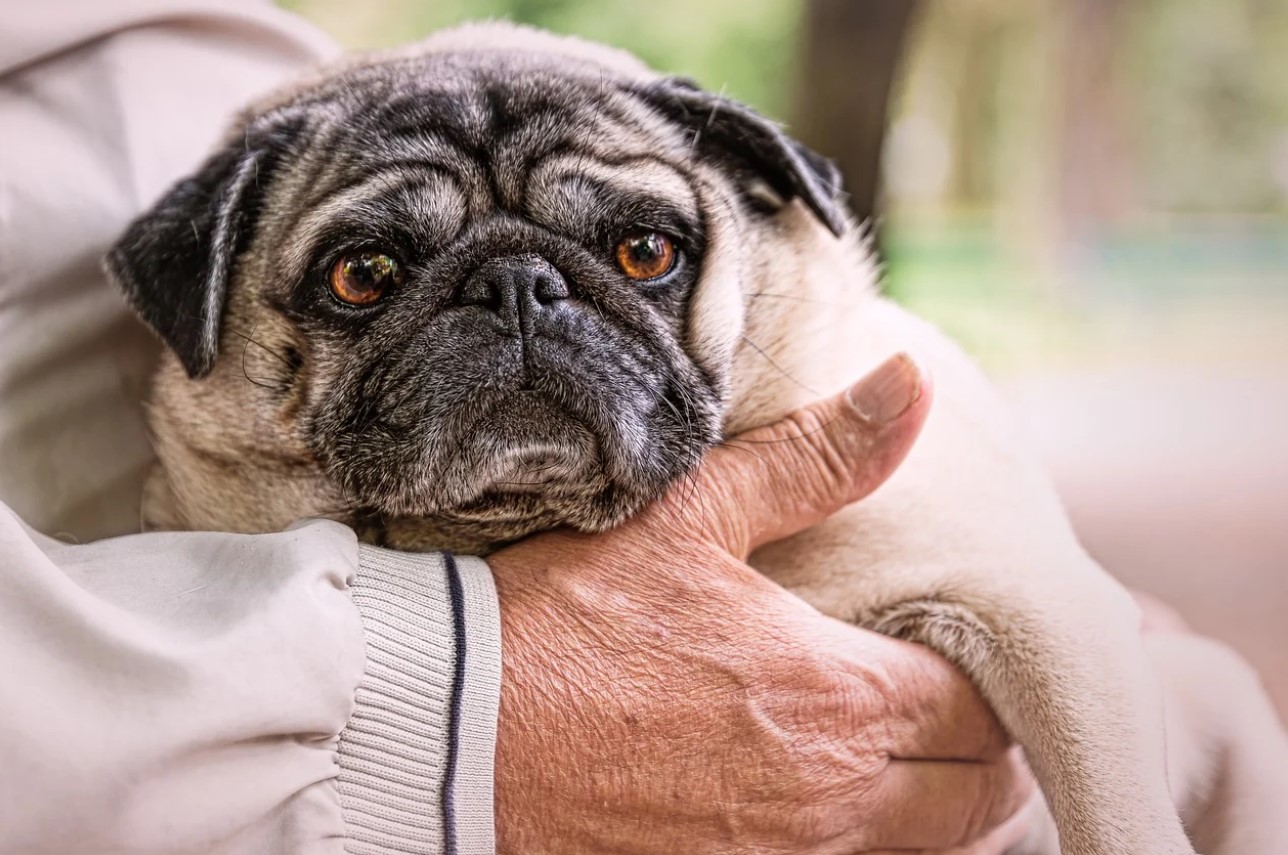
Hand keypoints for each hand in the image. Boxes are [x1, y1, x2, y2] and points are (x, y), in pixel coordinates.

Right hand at [490, 354, 1034, 853]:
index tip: (961, 651)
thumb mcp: (692, 518)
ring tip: (919, 760)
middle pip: (975, 798)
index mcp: (836, 697)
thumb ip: (817, 460)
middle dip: (984, 753)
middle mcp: (829, 797)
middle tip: (962, 712)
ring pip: (926, 851)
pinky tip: (831, 802)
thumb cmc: (570, 619)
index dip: (987, 677)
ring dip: (940, 805)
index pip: (978, 705)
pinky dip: (867, 842)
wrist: (454, 730)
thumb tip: (911, 388)